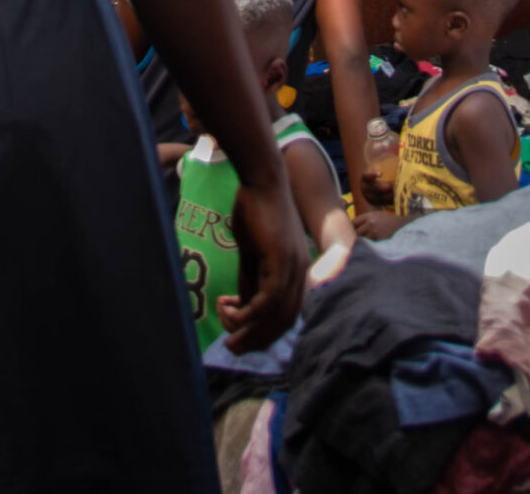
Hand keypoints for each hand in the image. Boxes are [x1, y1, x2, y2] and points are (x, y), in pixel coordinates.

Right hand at [215, 170, 306, 351]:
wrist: (261, 181)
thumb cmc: (255, 211)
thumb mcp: (251, 253)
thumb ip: (251, 279)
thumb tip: (242, 307)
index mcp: (298, 272)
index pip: (287, 315)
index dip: (265, 331)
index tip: (239, 336)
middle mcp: (302, 273)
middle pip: (284, 321)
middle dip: (257, 339)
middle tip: (232, 348)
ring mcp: (294, 267)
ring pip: (276, 314)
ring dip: (250, 330)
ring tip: (228, 338)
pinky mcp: (281, 260)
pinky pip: (268, 299)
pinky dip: (249, 313)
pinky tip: (230, 314)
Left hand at [353, 208, 406, 241]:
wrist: (402, 225)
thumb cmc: (388, 221)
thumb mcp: (376, 215)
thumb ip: (365, 220)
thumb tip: (351, 227)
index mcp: (369, 216)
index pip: (353, 222)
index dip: (350, 228)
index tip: (349, 232)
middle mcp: (370, 224)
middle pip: (356, 232)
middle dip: (355, 236)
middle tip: (353, 240)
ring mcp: (375, 233)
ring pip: (363, 240)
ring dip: (363, 242)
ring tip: (363, 244)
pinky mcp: (379, 241)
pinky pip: (370, 245)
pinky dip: (370, 246)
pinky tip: (372, 246)